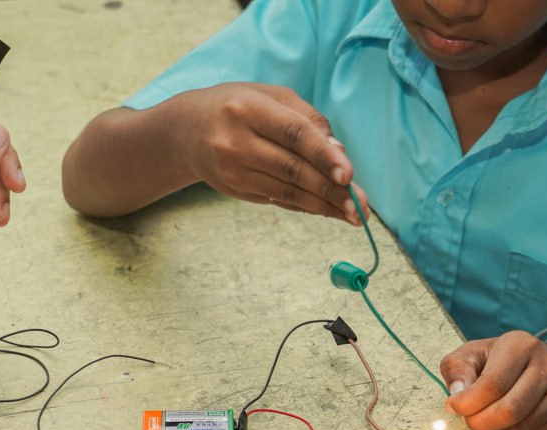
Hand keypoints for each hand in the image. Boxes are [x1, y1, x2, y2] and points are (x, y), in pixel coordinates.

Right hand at [172, 83, 369, 223]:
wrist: (186, 131)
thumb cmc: (238, 106)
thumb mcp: (270, 96)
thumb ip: (307, 119)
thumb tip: (339, 154)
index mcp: (248, 108)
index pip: (293, 133)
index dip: (324, 155)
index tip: (348, 175)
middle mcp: (236, 141)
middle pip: (293, 169)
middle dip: (331, 190)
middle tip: (360, 206)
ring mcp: (233, 170)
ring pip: (287, 191)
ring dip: (323, 205)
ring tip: (352, 215)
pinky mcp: (235, 189)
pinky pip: (278, 199)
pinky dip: (306, 205)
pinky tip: (327, 210)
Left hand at [442, 330, 546, 429]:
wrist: (541, 367)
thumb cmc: (499, 362)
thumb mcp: (472, 355)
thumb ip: (457, 370)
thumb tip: (457, 393)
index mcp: (522, 345)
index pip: (493, 384)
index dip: (468, 403)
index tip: (454, 407)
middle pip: (510, 410)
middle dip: (481, 423)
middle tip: (470, 422)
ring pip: (522, 427)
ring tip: (490, 418)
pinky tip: (511, 422)